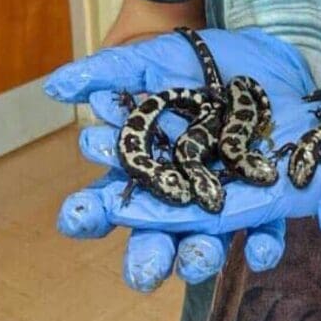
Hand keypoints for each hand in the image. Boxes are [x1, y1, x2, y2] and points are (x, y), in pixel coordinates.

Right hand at [46, 27, 316, 289]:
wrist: (263, 54)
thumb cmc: (202, 62)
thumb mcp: (156, 59)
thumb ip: (109, 72)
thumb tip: (54, 86)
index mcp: (143, 170)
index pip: (106, 203)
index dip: (89, 213)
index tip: (79, 212)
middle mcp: (177, 196)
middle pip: (153, 241)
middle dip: (146, 259)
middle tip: (145, 265)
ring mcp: (220, 202)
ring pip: (203, 246)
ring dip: (197, 258)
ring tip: (196, 255)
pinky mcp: (265, 201)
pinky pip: (265, 235)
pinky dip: (262, 246)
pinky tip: (258, 246)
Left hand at [46, 29, 320, 282]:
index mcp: (288, 192)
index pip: (217, 210)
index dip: (168, 211)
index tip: (115, 208)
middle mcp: (267, 173)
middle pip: (193, 180)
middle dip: (140, 176)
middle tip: (81, 159)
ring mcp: (269, 145)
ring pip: (200, 145)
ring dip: (152, 136)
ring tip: (97, 120)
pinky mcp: (277, 119)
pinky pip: (225, 115)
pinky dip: (188, 107)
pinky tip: (151, 91)